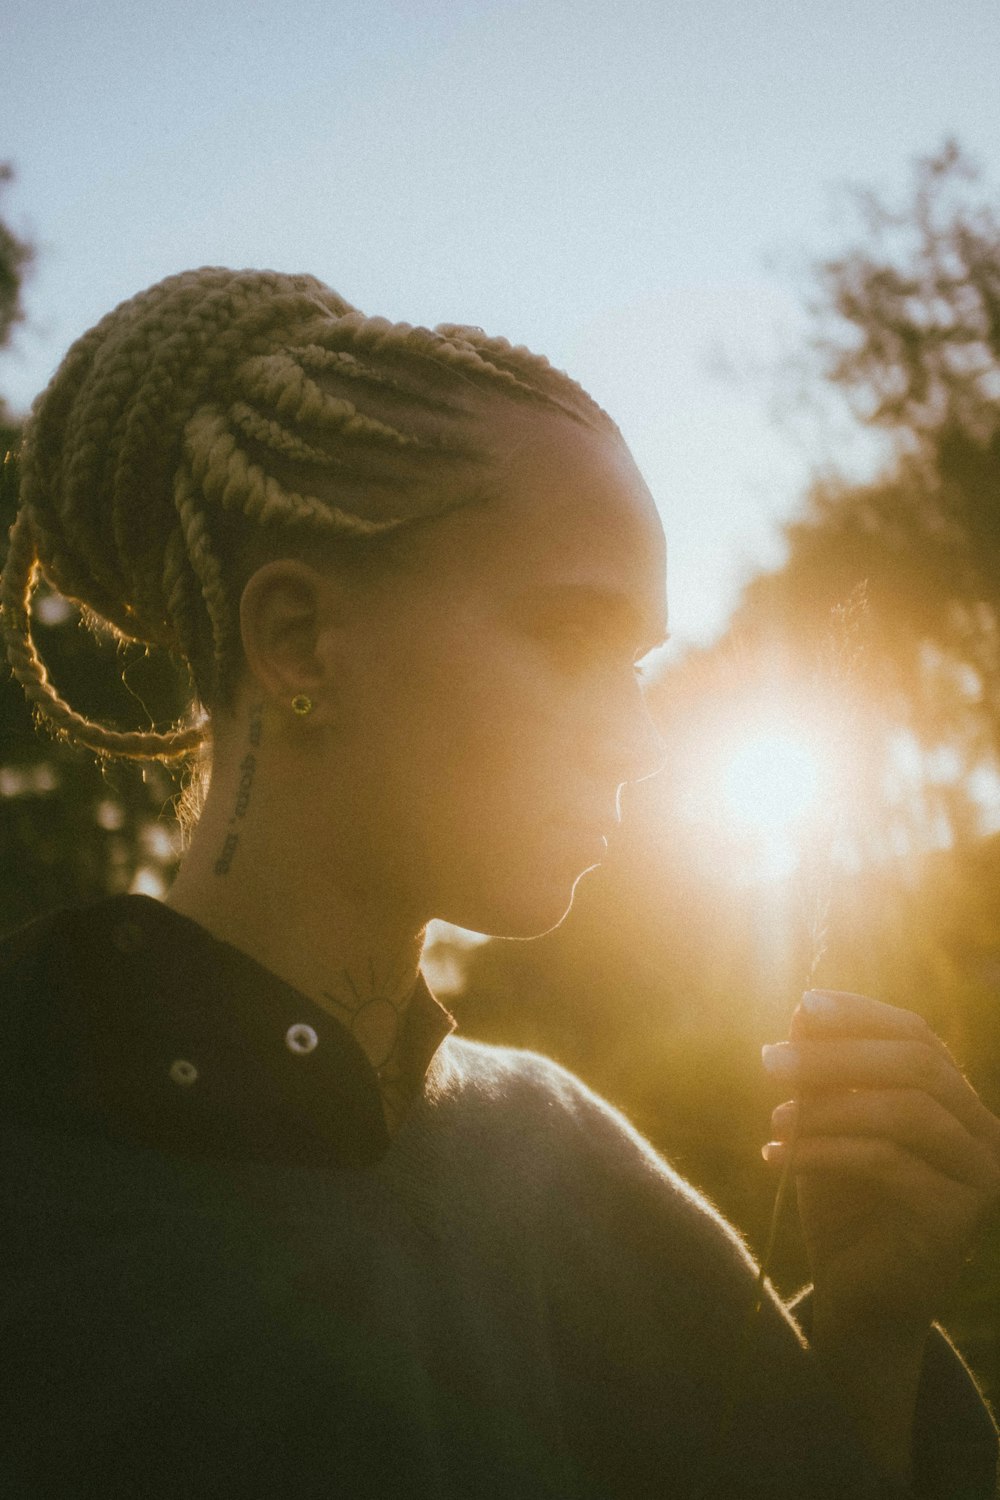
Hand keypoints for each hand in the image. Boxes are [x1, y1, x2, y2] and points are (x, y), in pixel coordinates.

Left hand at [762, 989, 999, 1339]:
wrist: (856, 1299)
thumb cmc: (842, 1204)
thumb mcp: (827, 1127)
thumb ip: (824, 1076)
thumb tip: (803, 1012)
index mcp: (956, 1101)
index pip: (918, 1037)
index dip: (862, 1015)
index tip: (802, 1006)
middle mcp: (982, 1133)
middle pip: (918, 1067)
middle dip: (839, 1055)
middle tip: (769, 1061)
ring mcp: (978, 1175)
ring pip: (906, 1112)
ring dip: (828, 1107)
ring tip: (773, 1119)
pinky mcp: (956, 1218)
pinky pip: (886, 1163)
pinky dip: (823, 1152)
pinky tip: (773, 1157)